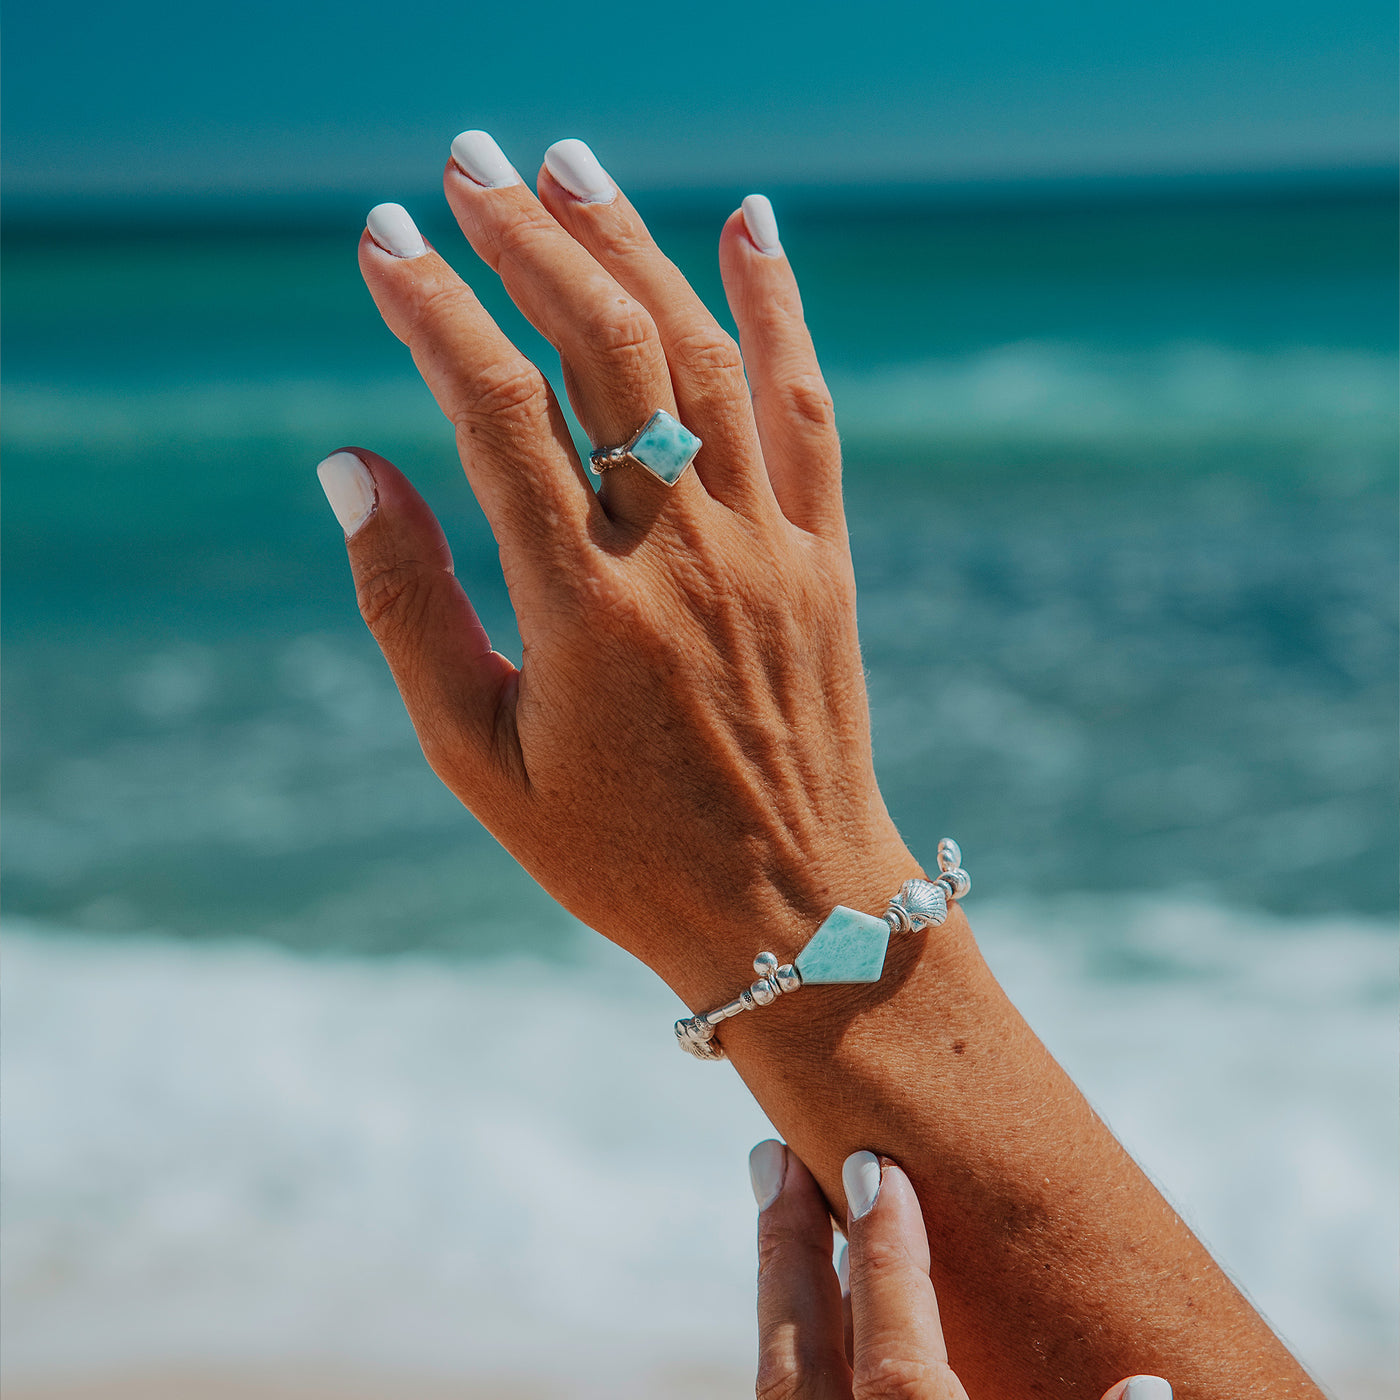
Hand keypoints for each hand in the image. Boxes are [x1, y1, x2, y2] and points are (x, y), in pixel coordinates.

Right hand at [318, 134, 919, 1003]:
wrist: (789, 909)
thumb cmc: (619, 851)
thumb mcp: (478, 759)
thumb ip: (408, 608)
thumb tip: (347, 466)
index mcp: (581, 610)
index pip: (494, 411)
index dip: (432, 310)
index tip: (383, 241)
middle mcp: (681, 558)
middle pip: (603, 350)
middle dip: (528, 242)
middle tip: (468, 165)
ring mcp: (767, 550)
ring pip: (702, 357)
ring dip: (633, 246)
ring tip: (569, 166)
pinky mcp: (823, 559)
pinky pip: (808, 410)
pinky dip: (779, 308)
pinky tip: (746, 224)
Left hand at [749, 1140, 1173, 1399]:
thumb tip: (1150, 1381)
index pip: (893, 1338)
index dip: (887, 1251)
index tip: (875, 1167)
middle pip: (801, 1345)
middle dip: (790, 1244)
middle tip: (774, 1154)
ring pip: (780, 1381)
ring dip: (783, 1295)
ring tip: (784, 1217)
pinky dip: (793, 1356)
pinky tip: (808, 1330)